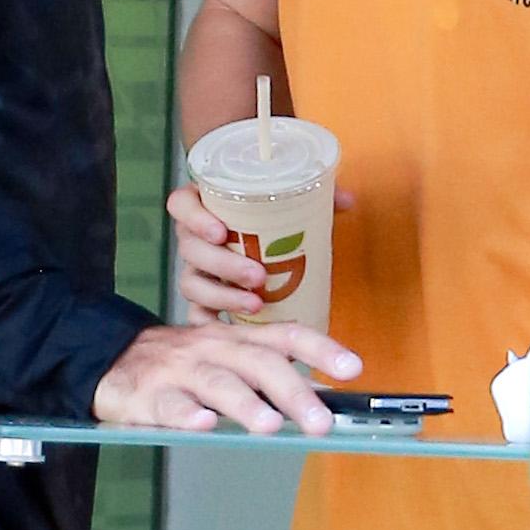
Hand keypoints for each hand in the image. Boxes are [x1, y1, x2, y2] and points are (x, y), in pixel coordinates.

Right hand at [93, 319, 362, 435]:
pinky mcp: (148, 395)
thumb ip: (269, 376)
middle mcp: (213, 349)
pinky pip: (169, 405)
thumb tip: (321, 401)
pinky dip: (186, 416)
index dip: (320, 350)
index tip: (353, 369)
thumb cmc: (182, 364)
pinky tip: (204, 425)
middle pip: (258, 363)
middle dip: (293, 391)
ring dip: (245, 404)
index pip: (285, 337)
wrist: (110, 357)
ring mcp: (180, 371)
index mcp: (237, 340)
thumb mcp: (227, 358)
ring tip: (270, 426)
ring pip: (217, 383)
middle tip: (321, 422)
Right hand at [169, 181, 353, 318]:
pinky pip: (196, 315)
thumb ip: (314, 197)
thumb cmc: (269, 223)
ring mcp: (196, 271)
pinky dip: (211, 324)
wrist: (258, 250)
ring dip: (223, 295)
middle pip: (189, 248)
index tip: (220, 231)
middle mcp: (194, 239)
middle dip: (222, 264)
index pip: (181, 205)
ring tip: (257, 303)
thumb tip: (348, 199)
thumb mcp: (288, 206)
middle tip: (257, 275)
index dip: (195, 218)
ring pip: (192, 283)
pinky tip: (232, 331)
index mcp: (205, 208)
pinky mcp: (201, 301)